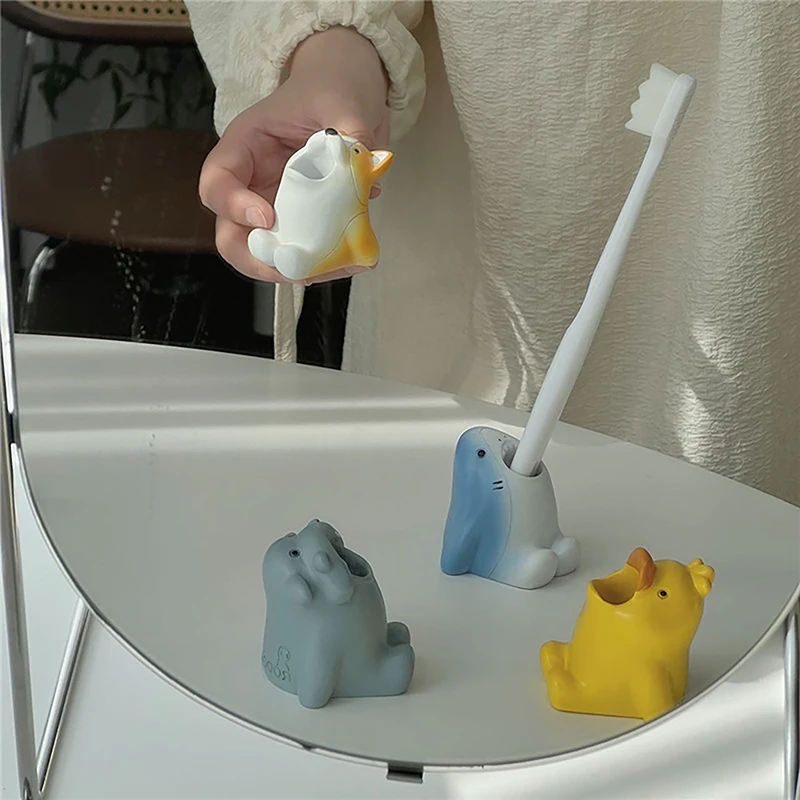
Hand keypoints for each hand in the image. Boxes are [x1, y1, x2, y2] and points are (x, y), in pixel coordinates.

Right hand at [199, 26, 389, 283]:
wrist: (348, 94)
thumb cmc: (331, 87)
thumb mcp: (340, 100)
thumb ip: (350, 132)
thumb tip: (364, 167)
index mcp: (245, 146)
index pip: (217, 183)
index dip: (234, 207)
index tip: (268, 219)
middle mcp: (252, 184)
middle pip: (232, 235)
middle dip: (258, 260)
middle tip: (295, 269)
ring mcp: (275, 207)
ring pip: (267, 254)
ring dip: (297, 270)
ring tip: (337, 268)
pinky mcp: (303, 223)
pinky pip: (304, 252)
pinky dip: (325, 263)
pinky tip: (354, 261)